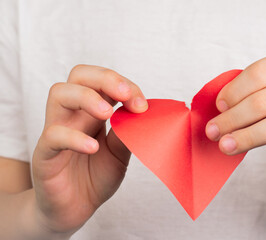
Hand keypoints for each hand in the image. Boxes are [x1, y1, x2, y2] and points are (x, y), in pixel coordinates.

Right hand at [32, 65, 147, 233]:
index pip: (103, 81)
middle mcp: (74, 115)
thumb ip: (127, 132)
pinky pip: (54, 136)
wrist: (75, 209)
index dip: (124, 85)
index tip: (142, 105)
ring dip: (88, 97)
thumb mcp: (120, 153)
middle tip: (126, 95)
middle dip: (105, 79)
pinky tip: (93, 147)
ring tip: (108, 114)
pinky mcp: (45, 154)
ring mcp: (57, 130)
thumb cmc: (96, 176)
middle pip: (78, 75)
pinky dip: (74, 137)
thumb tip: (143, 112)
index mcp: (93, 112)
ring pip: (60, 94)